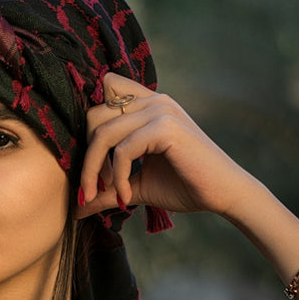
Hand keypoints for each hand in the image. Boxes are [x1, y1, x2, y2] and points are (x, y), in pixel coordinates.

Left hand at [76, 71, 258, 221]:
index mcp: (148, 105)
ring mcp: (160, 110)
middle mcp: (153, 100)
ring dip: (94, 170)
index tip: (94, 165)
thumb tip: (76, 208)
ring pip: (103, 133)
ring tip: (104, 196)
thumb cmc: (185, 186)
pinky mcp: (166, 127)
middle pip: (94, 115)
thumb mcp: (137, 187)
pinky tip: (127, 196)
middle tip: (94, 189)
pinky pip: (123, 149)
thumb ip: (108, 190)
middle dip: (86, 157)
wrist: (222, 195)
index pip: (104, 91)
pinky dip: (117, 177)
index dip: (90, 125)